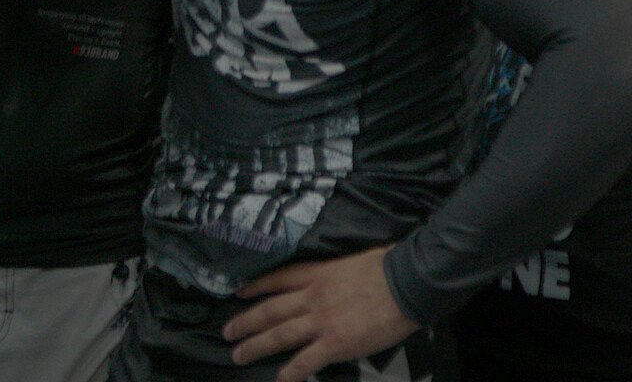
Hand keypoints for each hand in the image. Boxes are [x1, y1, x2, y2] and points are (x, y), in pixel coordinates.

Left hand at [222, 246, 418, 381]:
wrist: (406, 283)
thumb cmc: (385, 267)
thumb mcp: (348, 262)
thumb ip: (332, 274)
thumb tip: (329, 281)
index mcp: (316, 273)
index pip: (278, 279)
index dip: (256, 287)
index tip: (238, 292)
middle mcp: (311, 297)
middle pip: (270, 310)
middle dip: (246, 322)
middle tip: (226, 332)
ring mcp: (321, 321)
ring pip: (279, 335)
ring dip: (256, 346)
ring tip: (238, 354)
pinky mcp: (336, 343)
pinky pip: (306, 361)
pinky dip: (291, 372)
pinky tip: (279, 380)